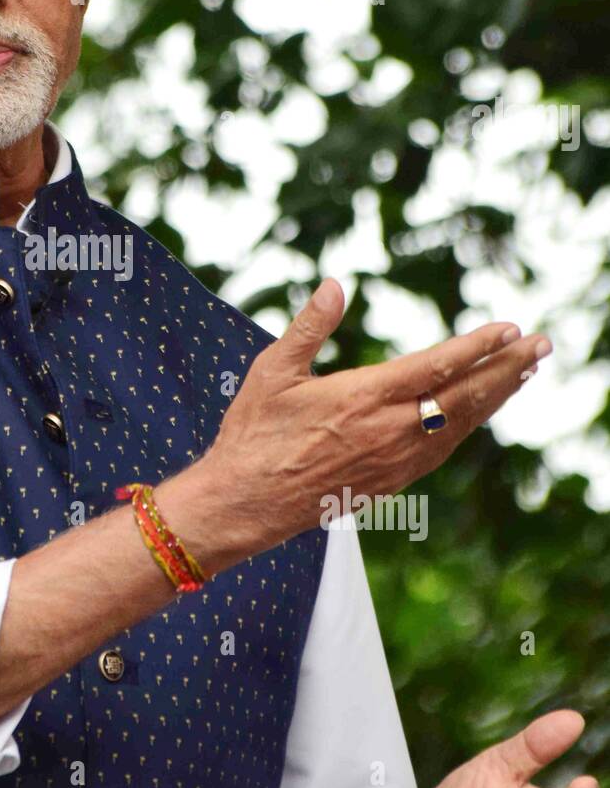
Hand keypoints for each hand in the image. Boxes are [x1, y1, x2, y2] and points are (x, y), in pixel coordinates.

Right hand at [201, 277, 550, 556]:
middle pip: (463, 395)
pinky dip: (468, 425)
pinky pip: (442, 450)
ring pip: (459, 424)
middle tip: (541, 345)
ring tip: (523, 373)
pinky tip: (478, 412)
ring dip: (495, 397)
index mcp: (362, 398)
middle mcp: (388, 430)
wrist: (245, 502)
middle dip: (506, 368)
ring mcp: (393, 460)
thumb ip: (309, 327)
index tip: (509, 328)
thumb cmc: (254, 433)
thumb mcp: (273, 370)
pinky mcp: (389, 481)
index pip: (436, 366)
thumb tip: (334, 285)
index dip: (477, 347)